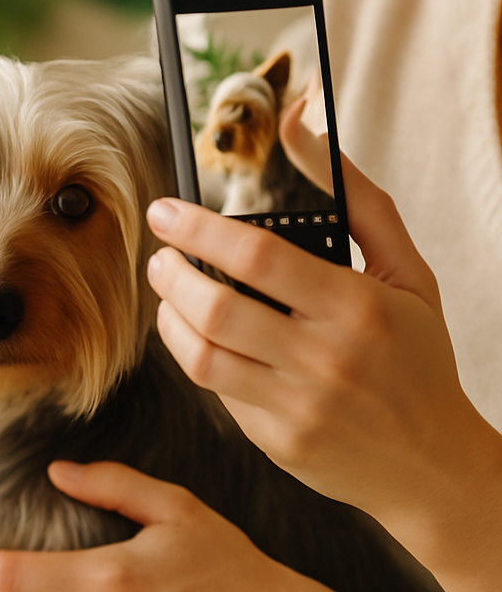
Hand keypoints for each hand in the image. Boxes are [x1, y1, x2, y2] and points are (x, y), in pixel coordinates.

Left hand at [146, 99, 501, 591]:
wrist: (433, 464)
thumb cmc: (417, 359)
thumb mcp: (407, 274)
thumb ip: (358, 201)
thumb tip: (301, 127)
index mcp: (358, 307)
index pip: (258, 256)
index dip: (198, 228)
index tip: (166, 211)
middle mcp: (324, 359)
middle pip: (215, 308)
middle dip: (170, 274)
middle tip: (159, 257)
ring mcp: (296, 406)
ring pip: (201, 356)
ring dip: (169, 319)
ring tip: (169, 295)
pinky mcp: (275, 440)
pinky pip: (217, 390)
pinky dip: (197, 357)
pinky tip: (201, 338)